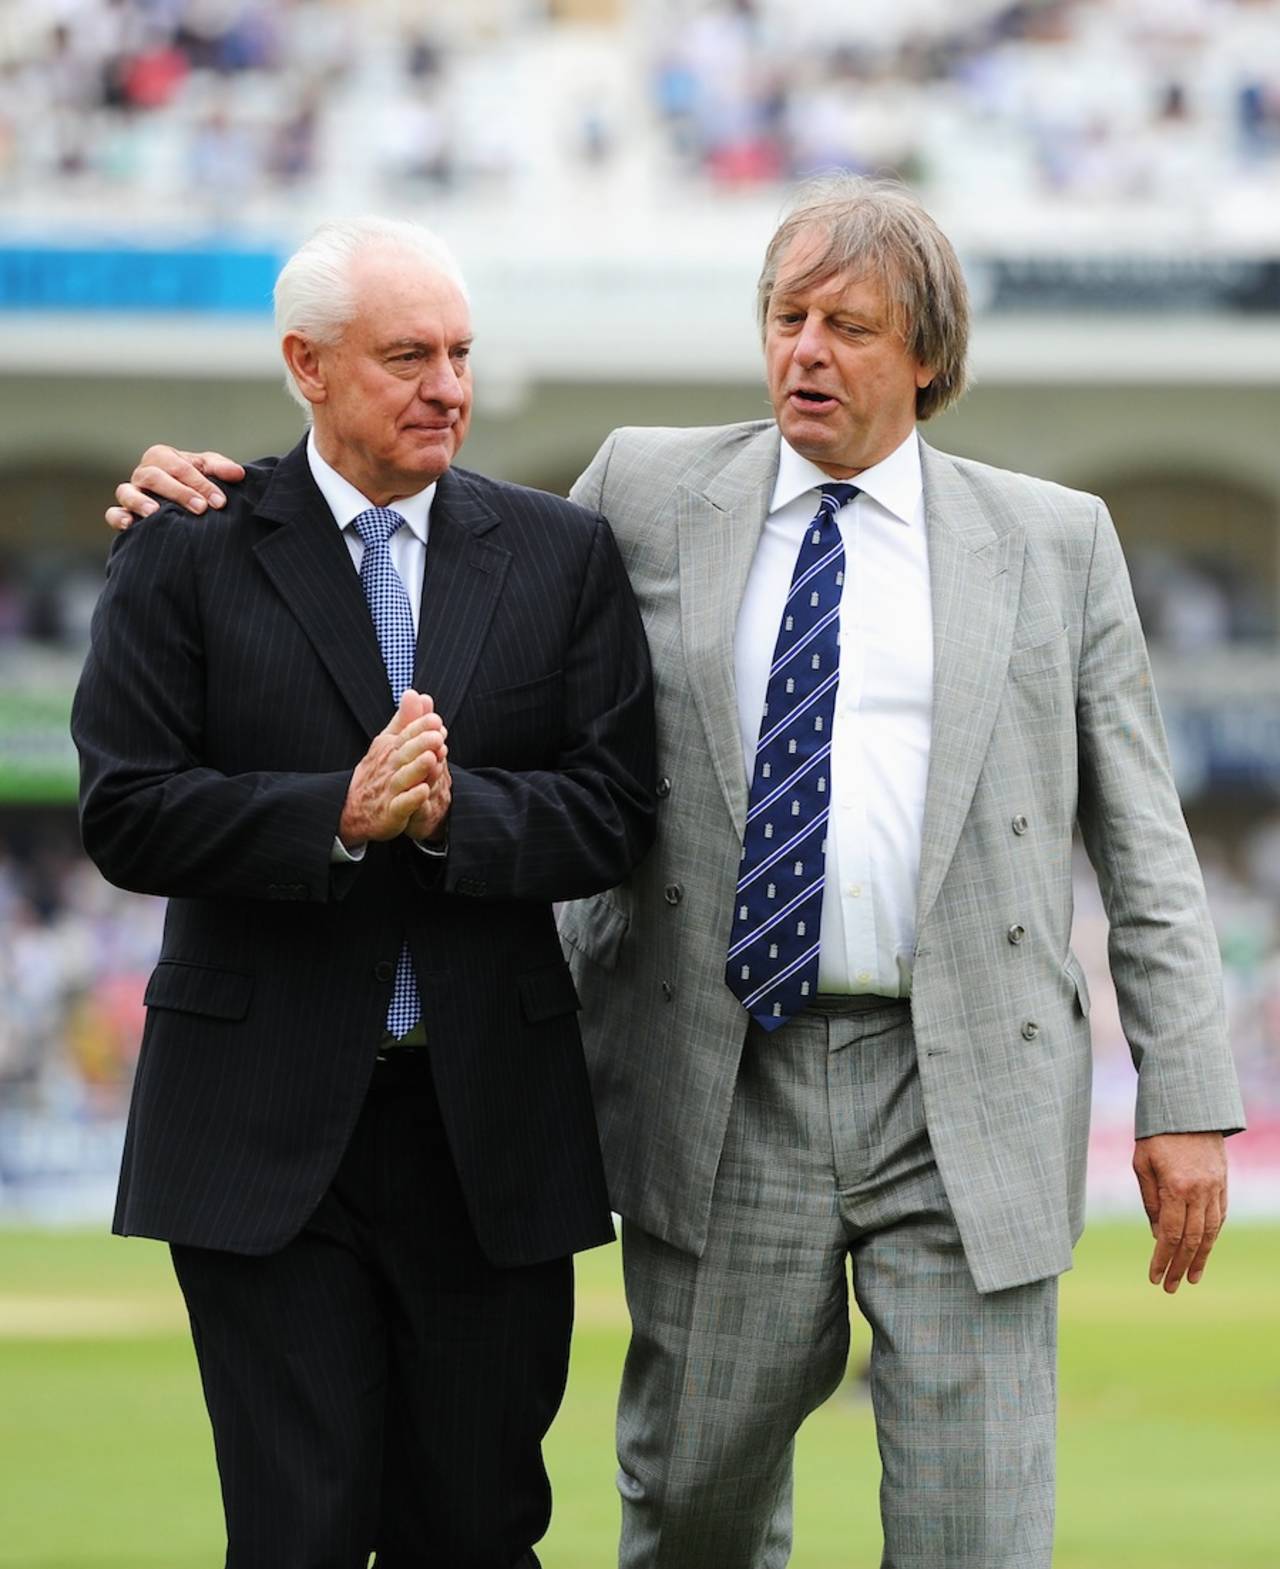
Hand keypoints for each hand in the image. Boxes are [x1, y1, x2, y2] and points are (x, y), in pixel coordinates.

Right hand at [106, 445, 245, 530]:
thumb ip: (221, 469)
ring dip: (141, 502)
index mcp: (163, 457)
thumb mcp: (208, 471)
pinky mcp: (123, 513)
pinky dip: (119, 517)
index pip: (180, 466)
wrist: (183, 504)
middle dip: (178, 492)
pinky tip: (131, 524)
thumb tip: (238, 474)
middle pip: (154, 477)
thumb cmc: (195, 483)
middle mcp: (144, 473)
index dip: (201, 483)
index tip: (220, 502)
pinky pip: (113, 513)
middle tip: (200, 508)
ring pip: (128, 492)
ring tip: (155, 513)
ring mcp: (131, 492)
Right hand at [339, 691, 447, 847]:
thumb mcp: (388, 743)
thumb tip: (415, 693)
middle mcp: (389, 767)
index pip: (406, 735)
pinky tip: (423, 791)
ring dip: (417, 768)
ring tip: (431, 758)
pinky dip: (411, 799)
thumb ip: (404, 720)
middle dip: (420, 743)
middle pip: (405, 753)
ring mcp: (389, 790)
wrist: (354, 811)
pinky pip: (401, 805)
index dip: (420, 728)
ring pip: (404, 777)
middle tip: (437, 735)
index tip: (436, 719)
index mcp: (390, 749)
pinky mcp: (391, 812)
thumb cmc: (377, 773)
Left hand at [1133, 1131, 1228, 1292]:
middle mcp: (1200, 1191)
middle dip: (1179, 1266)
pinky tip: (1203, 1250)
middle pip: (1192, 1240)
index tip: (1154, 1278)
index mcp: (1176, 1186)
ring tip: (1189, 1278)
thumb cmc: (1157, 1134)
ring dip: (1200, 1258)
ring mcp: (1215, 1188)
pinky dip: (1211, 1236)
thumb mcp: (1142, 1164)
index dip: (1162, 1259)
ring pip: (1210, 1232)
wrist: (1188, 1108)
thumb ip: (1151, 1201)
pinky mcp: (1223, 1184)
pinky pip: (1219, 1217)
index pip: (1171, 1235)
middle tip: (1169, 1287)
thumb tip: (1159, 1236)